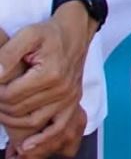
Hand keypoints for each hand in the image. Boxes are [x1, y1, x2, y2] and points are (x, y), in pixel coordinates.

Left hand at [0, 16, 89, 149]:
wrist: (75, 32)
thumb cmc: (50, 33)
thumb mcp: (27, 35)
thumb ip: (7, 54)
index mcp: (50, 74)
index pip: (10, 95)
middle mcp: (62, 89)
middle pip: (18, 110)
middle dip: (1, 105)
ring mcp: (68, 98)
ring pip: (31, 121)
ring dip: (12, 120)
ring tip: (3, 109)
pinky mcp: (72, 102)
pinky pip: (57, 128)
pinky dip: (41, 139)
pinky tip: (25, 146)